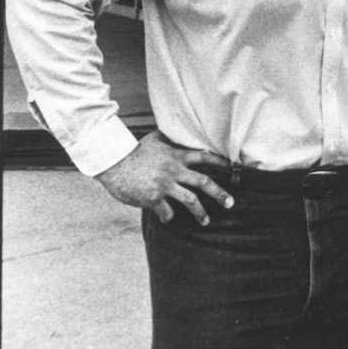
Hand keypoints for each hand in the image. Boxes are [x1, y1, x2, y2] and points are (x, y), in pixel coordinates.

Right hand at [96, 130, 233, 224]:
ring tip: (205, 221)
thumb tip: (175, 127)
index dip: (221, 162)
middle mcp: (174, 170)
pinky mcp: (153, 198)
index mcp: (177, 156)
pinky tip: (167, 218)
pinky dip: (169, 217)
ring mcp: (165, 185)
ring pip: (190, 200)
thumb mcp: (153, 140)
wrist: (114, 164)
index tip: (234, 167)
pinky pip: (167, 212)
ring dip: (200, 213)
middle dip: (219, 194)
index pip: (205, 157)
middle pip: (204, 182)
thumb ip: (168, 136)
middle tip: (230, 203)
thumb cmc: (133, 152)